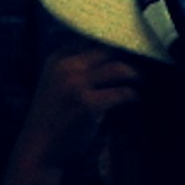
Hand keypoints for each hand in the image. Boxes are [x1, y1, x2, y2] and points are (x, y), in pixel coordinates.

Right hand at [17, 44, 138, 167]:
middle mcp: (66, 66)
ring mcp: (75, 84)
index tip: (131, 49)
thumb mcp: (59, 83)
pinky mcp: (87, 104)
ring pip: (119, 68)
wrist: (39, 148)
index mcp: (58, 58)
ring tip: (142, 81)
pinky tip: (134, 99)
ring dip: (136, 74)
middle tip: (145, 63)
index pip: (93, 36)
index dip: (115, 41)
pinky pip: (122, 93)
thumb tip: (115, 55)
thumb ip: (79, 67)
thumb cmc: (55, 117)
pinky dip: (133, 95)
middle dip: (130, 55)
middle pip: (109, 49)